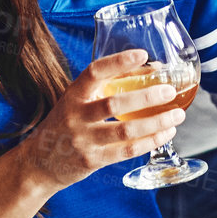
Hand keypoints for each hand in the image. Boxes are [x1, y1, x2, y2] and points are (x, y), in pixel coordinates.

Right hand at [14, 50, 184, 192]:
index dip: (118, 62)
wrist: (39, 163)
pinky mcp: (92, 161)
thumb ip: (105, 88)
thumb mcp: (77, 101)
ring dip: (155, 122)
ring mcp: (83, 140)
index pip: (94, 72)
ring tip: (177, 115)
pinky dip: (149, 142)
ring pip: (125, 130)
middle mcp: (76, 116)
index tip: (142, 54)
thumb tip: (150, 71)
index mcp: (73, 95)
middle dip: (146, 97)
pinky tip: (165, 134)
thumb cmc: (66, 124)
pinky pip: (126, 151)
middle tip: (170, 90)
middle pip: (114, 103)